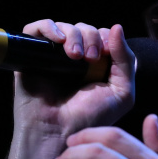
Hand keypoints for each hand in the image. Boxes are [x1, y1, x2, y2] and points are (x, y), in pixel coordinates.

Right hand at [14, 21, 134, 140]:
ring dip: (73, 34)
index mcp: (96, 65)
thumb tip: (117, 27)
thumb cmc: (91, 117)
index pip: (102, 35)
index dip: (106, 38)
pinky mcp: (32, 56)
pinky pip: (36, 28)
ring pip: (64, 26)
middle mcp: (74, 59)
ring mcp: (52, 56)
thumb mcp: (122, 92)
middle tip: (90, 58)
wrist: (58, 132)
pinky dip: (48, 27)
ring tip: (74, 56)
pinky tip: (57, 40)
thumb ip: (126, 61)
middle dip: (91, 37)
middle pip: (85, 28)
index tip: (105, 54)